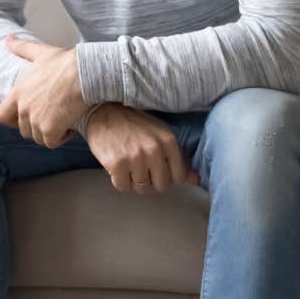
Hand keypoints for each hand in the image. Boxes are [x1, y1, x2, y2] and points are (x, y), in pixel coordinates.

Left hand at [0, 35, 88, 148]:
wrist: (85, 73)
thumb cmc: (66, 62)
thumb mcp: (42, 52)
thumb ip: (22, 48)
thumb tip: (7, 39)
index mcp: (19, 92)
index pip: (1, 116)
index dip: (12, 120)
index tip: (26, 117)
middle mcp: (24, 108)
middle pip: (23, 129)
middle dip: (37, 126)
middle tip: (52, 119)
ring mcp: (36, 120)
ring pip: (38, 137)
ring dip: (49, 133)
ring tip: (63, 123)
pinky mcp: (50, 129)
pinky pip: (51, 142)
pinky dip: (60, 138)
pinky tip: (71, 129)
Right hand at [85, 104, 200, 194]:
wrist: (103, 110)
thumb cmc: (134, 123)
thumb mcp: (160, 134)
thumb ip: (178, 157)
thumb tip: (196, 179)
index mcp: (168, 140)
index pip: (179, 176)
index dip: (169, 177)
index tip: (159, 172)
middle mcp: (154, 149)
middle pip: (161, 185)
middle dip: (152, 182)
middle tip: (142, 170)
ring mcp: (135, 157)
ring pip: (141, 188)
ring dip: (135, 181)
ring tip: (129, 165)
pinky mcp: (116, 164)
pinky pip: (123, 187)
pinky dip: (120, 181)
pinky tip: (118, 167)